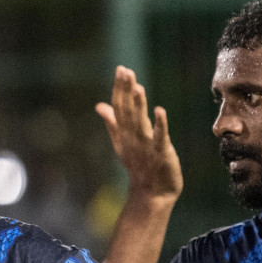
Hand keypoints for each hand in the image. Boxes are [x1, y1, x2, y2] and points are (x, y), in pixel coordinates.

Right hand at [95, 66, 181, 200]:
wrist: (152, 193)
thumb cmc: (139, 166)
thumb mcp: (122, 142)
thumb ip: (112, 123)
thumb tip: (99, 106)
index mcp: (124, 133)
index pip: (119, 107)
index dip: (119, 88)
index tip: (121, 69)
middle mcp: (132, 136)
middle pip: (127, 110)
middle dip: (126, 90)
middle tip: (125, 71)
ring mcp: (146, 145)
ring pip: (140, 121)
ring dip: (138, 104)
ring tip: (137, 86)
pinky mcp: (161, 152)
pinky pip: (160, 136)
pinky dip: (160, 124)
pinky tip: (159, 110)